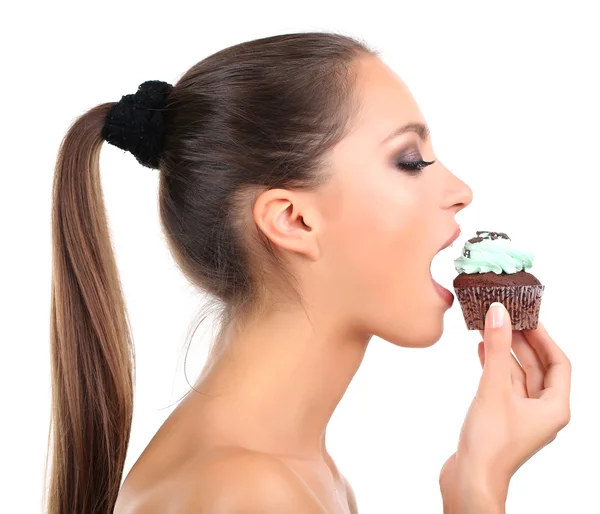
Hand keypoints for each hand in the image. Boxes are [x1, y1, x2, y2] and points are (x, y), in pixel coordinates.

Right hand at [440, 302, 571, 506]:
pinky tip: (480, 351)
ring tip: (489, 328)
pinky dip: (493, 367)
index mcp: (554, 407)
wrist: (470, 479)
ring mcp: (522, 416)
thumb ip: (496, 348)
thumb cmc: (490, 443)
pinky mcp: (502, 418)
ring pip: (518, 375)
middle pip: (538, 367)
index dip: (544, 337)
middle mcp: (542, 411)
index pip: (559, 363)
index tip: (528, 316)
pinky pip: (503, 385)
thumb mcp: (494, 388)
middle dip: (521, 341)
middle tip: (506, 317)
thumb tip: (499, 314)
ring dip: (504, 352)